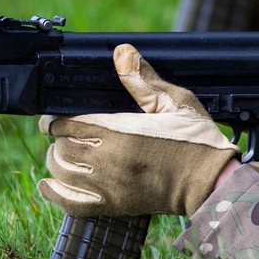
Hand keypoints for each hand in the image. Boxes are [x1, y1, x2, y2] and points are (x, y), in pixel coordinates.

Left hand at [39, 43, 238, 216]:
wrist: (211, 184)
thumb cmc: (197, 139)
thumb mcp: (175, 101)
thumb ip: (143, 80)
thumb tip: (121, 52)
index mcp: (122, 131)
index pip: (69, 123)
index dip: (55, 119)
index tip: (54, 117)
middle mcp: (110, 160)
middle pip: (62, 147)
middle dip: (58, 138)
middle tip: (63, 132)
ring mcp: (110, 186)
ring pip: (63, 172)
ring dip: (56, 160)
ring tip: (62, 153)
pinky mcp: (114, 206)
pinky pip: (73, 204)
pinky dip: (54, 194)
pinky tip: (47, 184)